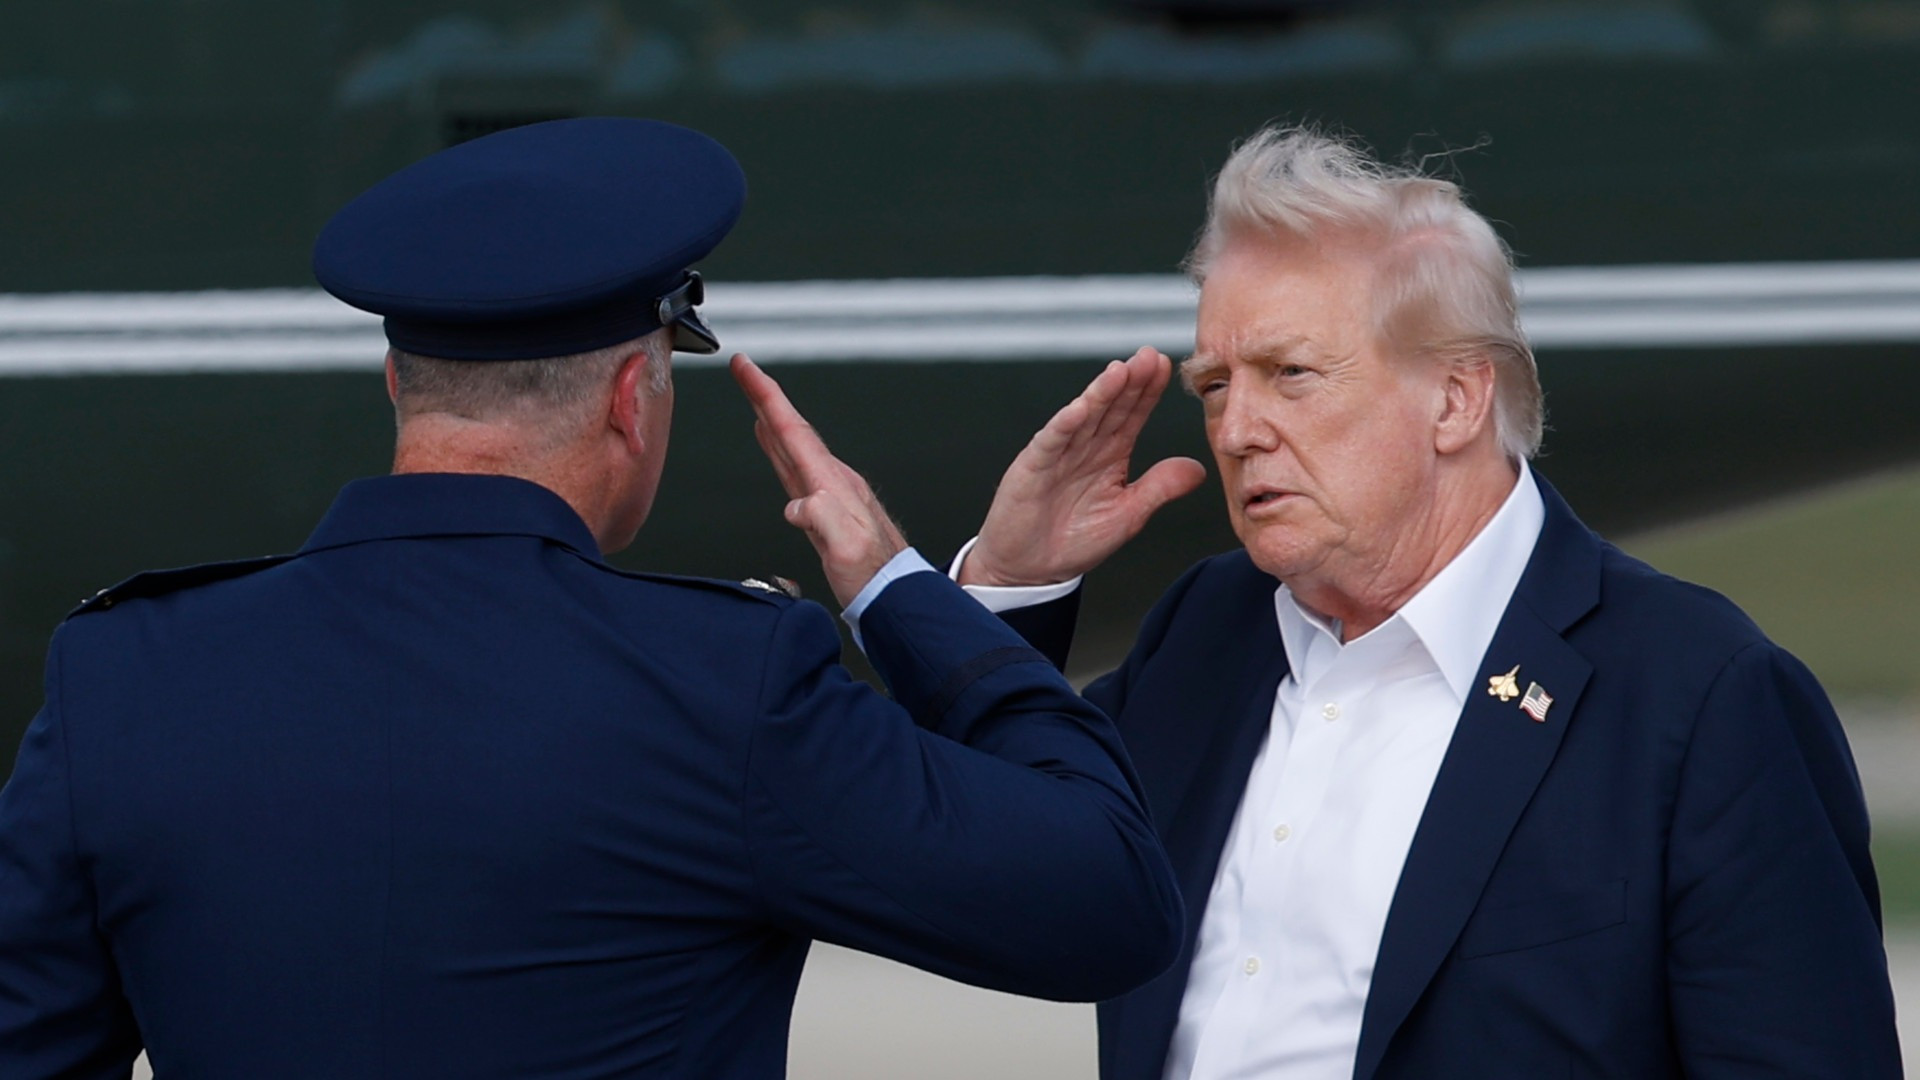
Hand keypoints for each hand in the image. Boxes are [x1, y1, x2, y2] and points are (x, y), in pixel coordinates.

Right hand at [732, 354, 908, 607]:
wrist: (893, 594)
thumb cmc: (873, 575)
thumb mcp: (848, 548)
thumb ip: (824, 519)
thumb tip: (798, 504)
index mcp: (833, 483)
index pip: (794, 430)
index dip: (766, 396)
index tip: (746, 367)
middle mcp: (833, 482)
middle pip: (792, 430)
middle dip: (765, 398)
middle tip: (743, 370)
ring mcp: (831, 495)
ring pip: (793, 447)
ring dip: (772, 421)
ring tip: (755, 402)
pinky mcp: (827, 511)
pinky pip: (796, 469)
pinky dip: (780, 451)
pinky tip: (775, 448)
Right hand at [961, 347, 1205, 586]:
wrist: (1030, 568)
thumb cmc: (1074, 541)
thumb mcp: (1127, 516)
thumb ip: (1158, 489)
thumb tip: (1197, 469)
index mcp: (1110, 456)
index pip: (1133, 416)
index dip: (1148, 392)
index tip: (1167, 367)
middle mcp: (1086, 448)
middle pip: (1111, 408)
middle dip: (1130, 382)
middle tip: (1149, 356)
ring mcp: (1059, 454)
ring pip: (1084, 417)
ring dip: (1101, 394)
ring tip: (1120, 371)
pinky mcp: (1034, 468)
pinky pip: (1052, 442)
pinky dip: (1066, 424)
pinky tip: (1081, 407)